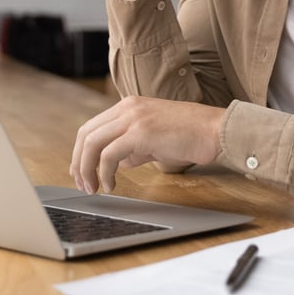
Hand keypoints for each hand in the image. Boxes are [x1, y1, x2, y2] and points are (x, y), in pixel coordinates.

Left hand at [70, 96, 224, 193]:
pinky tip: (111, 185)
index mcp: (129, 106)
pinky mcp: (141, 132)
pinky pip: (109, 154)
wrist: (215, 130)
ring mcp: (133, 117)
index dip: (81, 152)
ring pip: (92, 143)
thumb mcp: (155, 139)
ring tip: (94, 188)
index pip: (92, 127)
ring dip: (87, 169)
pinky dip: (104, 173)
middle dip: (78, 162)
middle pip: (85, 133)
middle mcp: (127, 107)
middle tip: (82, 185)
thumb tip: (117, 163)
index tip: (82, 173)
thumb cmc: (190, 135)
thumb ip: (134, 148)